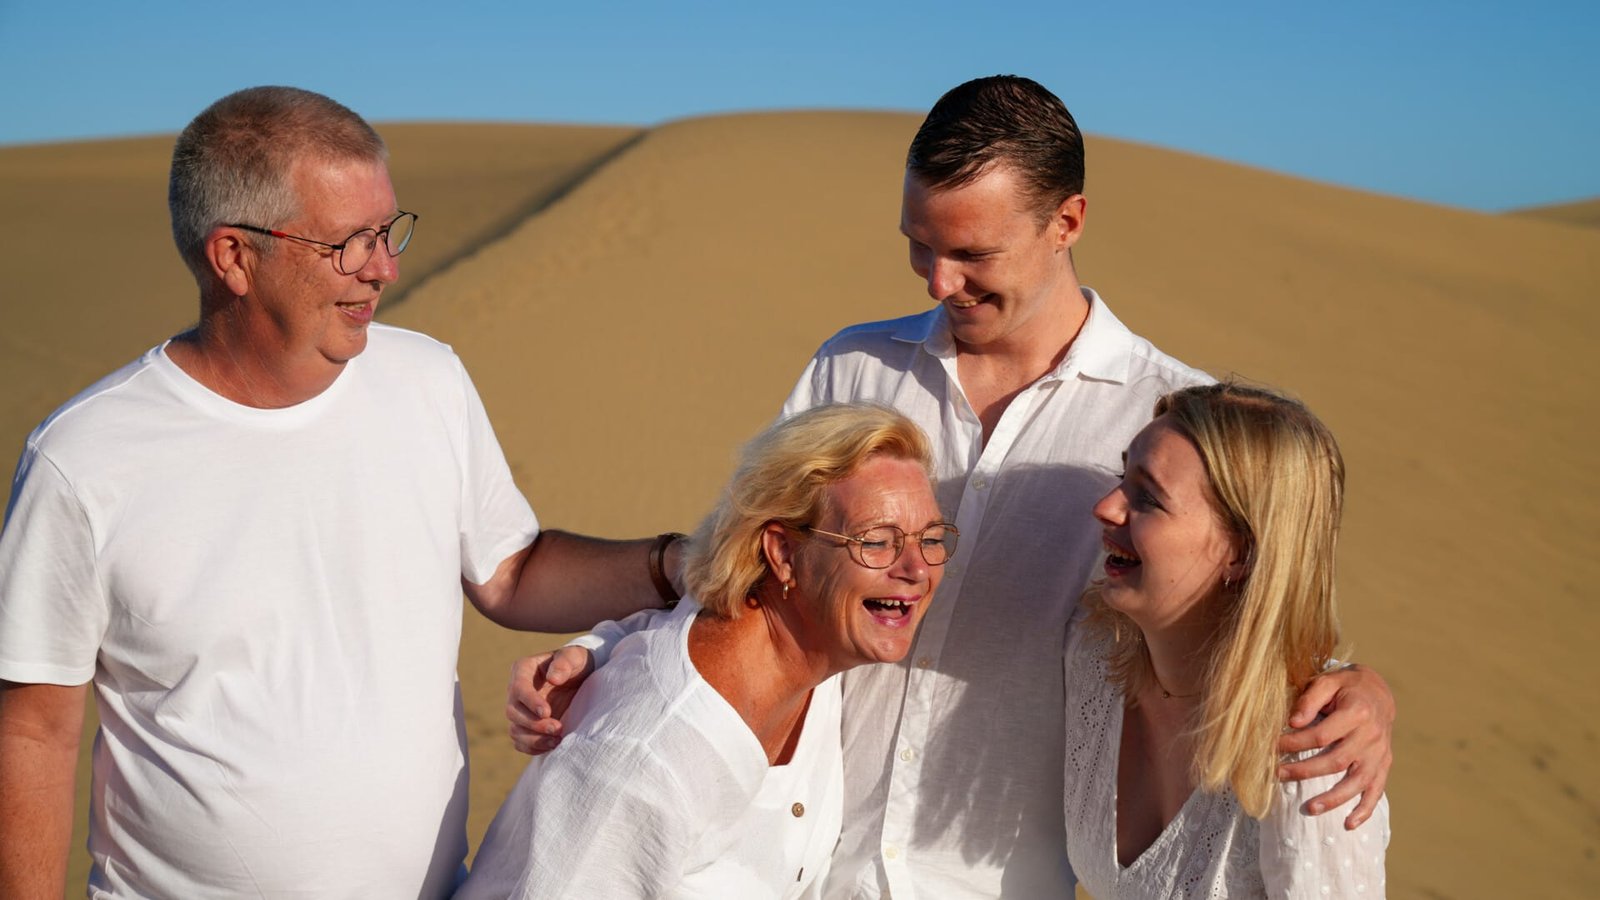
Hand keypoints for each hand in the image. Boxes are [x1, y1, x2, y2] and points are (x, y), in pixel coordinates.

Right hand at [505, 646, 593, 754]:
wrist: (582, 678)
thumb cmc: (576, 663)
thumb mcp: (575, 656)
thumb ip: (565, 663)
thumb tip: (553, 678)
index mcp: (523, 669)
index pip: (518, 688)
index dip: (530, 702)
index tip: (547, 712)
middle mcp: (516, 690)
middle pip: (513, 712)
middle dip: (534, 724)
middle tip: (558, 728)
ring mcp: (520, 709)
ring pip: (515, 729)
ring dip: (534, 739)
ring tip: (557, 740)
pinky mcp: (527, 725)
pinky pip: (521, 741)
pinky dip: (533, 747)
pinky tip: (552, 745)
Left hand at [1275, 663, 1394, 829]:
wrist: (1378, 692)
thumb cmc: (1346, 687)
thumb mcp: (1328, 681)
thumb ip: (1310, 699)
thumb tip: (1293, 722)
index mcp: (1357, 713)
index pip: (1322, 735)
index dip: (1295, 743)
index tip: (1274, 746)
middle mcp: (1371, 736)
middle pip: (1336, 761)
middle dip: (1305, 771)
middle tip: (1278, 774)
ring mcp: (1380, 754)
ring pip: (1357, 782)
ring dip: (1333, 799)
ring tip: (1310, 809)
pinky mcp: (1383, 765)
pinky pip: (1376, 791)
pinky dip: (1364, 810)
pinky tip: (1348, 824)